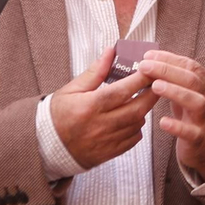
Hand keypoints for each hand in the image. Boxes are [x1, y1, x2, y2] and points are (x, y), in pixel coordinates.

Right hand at [50, 45, 160, 170]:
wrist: (46, 145)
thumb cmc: (58, 114)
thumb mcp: (72, 89)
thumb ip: (95, 72)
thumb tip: (111, 51)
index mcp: (89, 106)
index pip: (122, 91)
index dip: (140, 79)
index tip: (151, 69)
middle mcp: (100, 125)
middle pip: (136, 109)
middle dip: (151, 95)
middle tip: (157, 84)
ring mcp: (106, 141)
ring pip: (137, 124)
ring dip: (143, 110)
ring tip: (141, 99)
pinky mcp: (110, 153)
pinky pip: (133, 140)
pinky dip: (136, 127)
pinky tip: (131, 118)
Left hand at [139, 50, 204, 179]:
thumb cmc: (196, 116)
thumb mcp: (190, 94)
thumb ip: (176, 79)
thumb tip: (151, 61)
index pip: (190, 66)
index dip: (169, 59)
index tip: (148, 56)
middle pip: (192, 80)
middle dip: (167, 71)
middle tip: (145, 67)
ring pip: (196, 102)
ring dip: (175, 92)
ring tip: (155, 86)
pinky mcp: (200, 138)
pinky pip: (191, 132)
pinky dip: (177, 126)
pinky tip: (163, 122)